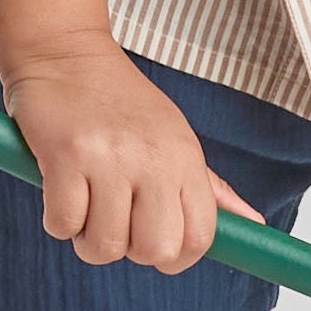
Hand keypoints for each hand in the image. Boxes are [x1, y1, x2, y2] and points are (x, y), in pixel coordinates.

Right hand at [0, 29, 247, 270]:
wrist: (64, 52)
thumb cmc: (119, 99)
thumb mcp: (174, 136)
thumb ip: (208, 185)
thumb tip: (252, 224)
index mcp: (184, 157)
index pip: (200, 236)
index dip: (176, 257)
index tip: (153, 247)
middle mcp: (153, 159)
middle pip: (155, 249)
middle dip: (129, 252)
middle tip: (113, 227)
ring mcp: (109, 158)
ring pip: (105, 244)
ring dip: (88, 240)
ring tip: (83, 211)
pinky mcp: (66, 156)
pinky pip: (63, 224)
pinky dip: (58, 223)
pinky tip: (60, 196)